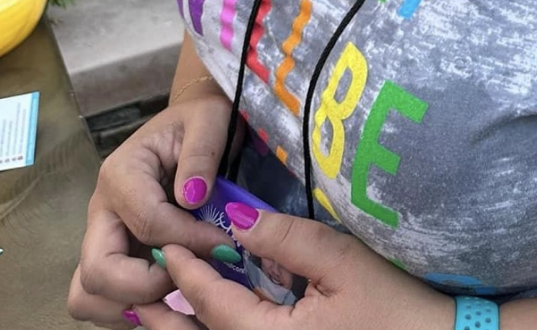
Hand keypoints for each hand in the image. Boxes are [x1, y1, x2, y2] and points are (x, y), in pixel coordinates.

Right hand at [68, 89, 235, 325]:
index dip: (188, 241)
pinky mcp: (112, 256)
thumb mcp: (209, 121)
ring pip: (87, 295)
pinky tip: (168, 293)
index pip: (147, 224)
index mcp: (121, 174)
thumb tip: (192, 197)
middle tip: (187, 276)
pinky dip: (130, 308)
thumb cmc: (200, 121)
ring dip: (129, 304)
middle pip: (97, 271)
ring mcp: (102, 237)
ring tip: (175, 289)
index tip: (224, 245)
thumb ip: (201, 153)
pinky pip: (102, 301)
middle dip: (145, 286)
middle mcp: (101, 210)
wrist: (191, 125)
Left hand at [132, 207, 454, 329]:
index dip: (188, 273)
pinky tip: (214, 315)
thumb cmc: (395, 307)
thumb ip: (287, 239)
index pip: (213, 307)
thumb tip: (239, 218)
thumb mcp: (342, 263)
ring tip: (162, 304)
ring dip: (188, 328)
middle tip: (142, 285)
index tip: (166, 244)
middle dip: (167, 316)